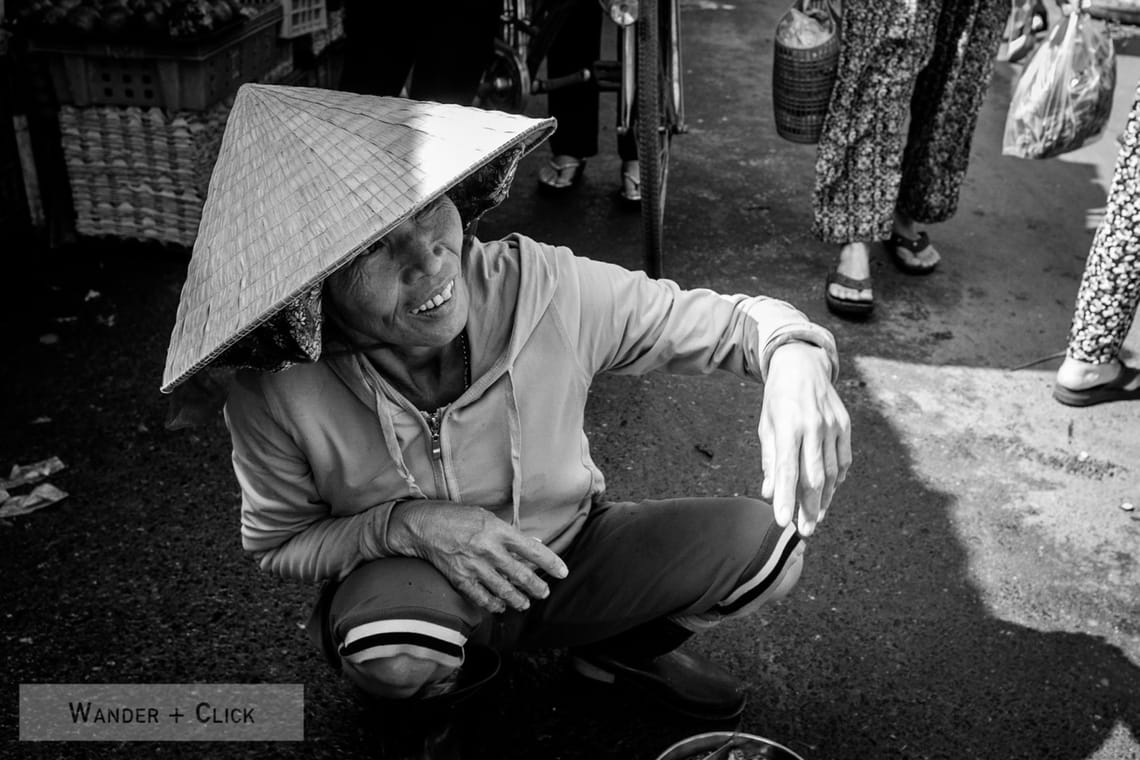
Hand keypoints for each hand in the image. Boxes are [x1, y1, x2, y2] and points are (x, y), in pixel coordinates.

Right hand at [386, 501, 569, 613]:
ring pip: (503, 590)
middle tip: (544, 593)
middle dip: (537, 587)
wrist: (423, 525)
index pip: (533, 550)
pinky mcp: (460, 579)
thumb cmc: (457, 517)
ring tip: (525, 604)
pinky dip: (493, 604)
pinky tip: (500, 606)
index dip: (551, 563)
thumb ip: (510, 534)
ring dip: (518, 599)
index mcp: (498, 531)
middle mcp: (488, 550)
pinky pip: (481, 597)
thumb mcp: (487, 517)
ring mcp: (474, 566)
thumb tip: (535, 546)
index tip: (563, 572)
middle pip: (521, 575)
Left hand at [759, 342, 851, 535]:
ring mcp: (833, 426)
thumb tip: (770, 492)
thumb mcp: (766, 425)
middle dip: (809, 507)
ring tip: (816, 517)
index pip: (786, 470)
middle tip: (805, 531)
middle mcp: (813, 427)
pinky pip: (843, 460)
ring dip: (825, 498)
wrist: (802, 365)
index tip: (782, 521)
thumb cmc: (778, 399)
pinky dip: (837, 479)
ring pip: (831, 472)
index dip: (785, 497)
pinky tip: (829, 492)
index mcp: (788, 426)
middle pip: (813, 477)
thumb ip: (770, 459)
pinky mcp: (845, 425)